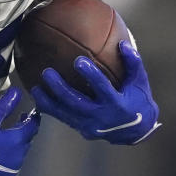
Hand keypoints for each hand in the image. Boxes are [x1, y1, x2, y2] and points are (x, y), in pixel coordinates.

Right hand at [0, 87, 39, 175]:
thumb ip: (4, 106)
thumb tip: (17, 92)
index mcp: (17, 140)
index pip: (33, 126)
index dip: (32, 118)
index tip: (28, 112)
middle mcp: (20, 156)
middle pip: (27, 140)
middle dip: (23, 132)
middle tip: (15, 124)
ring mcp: (14, 170)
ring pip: (20, 154)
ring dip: (16, 146)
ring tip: (4, 140)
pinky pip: (13, 166)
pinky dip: (9, 158)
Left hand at [31, 40, 160, 144]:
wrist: (137, 131)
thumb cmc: (139, 100)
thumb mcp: (140, 82)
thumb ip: (133, 63)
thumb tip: (122, 43)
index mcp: (117, 104)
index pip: (102, 88)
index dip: (91, 75)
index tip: (78, 61)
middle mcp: (102, 117)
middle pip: (77, 102)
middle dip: (60, 88)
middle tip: (47, 72)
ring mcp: (91, 125)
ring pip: (65, 113)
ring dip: (49, 101)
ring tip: (35, 88)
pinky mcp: (83, 129)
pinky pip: (63, 118)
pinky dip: (50, 109)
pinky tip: (38, 98)